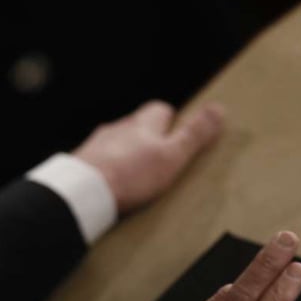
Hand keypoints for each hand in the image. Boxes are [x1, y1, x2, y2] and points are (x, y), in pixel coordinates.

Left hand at [72, 100, 223, 214]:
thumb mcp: (172, 156)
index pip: (160, 110)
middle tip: (161, 156)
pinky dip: (108, 167)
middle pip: (137, 125)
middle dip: (148, 137)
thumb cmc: (130, 174)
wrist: (83, 191)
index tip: (180, 131)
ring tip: (136, 173)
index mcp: (142, 124)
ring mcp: (97, 144)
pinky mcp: (82, 162)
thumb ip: (193, 135)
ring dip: (126, 152)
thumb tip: (218, 109)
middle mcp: (118, 128)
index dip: (172, 120)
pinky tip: (111, 183)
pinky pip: (99, 160)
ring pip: (117, 142)